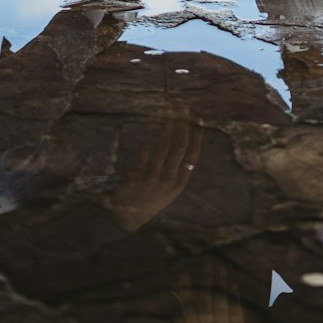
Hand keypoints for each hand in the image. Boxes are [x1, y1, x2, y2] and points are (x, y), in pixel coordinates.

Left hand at [105, 104, 202, 231]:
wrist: (124, 218)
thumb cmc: (148, 199)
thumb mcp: (168, 191)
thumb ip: (177, 171)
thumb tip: (184, 140)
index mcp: (179, 184)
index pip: (193, 155)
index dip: (197, 135)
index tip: (199, 118)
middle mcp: (168, 180)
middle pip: (179, 145)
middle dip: (183, 122)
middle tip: (183, 105)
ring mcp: (151, 176)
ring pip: (163, 143)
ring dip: (167, 121)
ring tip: (169, 105)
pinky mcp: (135, 173)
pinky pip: (144, 146)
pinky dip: (149, 129)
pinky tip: (150, 117)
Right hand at [173, 263, 259, 322]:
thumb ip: (190, 312)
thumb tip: (176, 288)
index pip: (189, 313)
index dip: (186, 294)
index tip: (184, 275)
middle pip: (206, 307)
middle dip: (206, 285)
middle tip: (208, 266)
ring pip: (221, 307)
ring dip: (220, 286)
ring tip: (220, 269)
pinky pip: (236, 312)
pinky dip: (233, 297)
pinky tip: (232, 285)